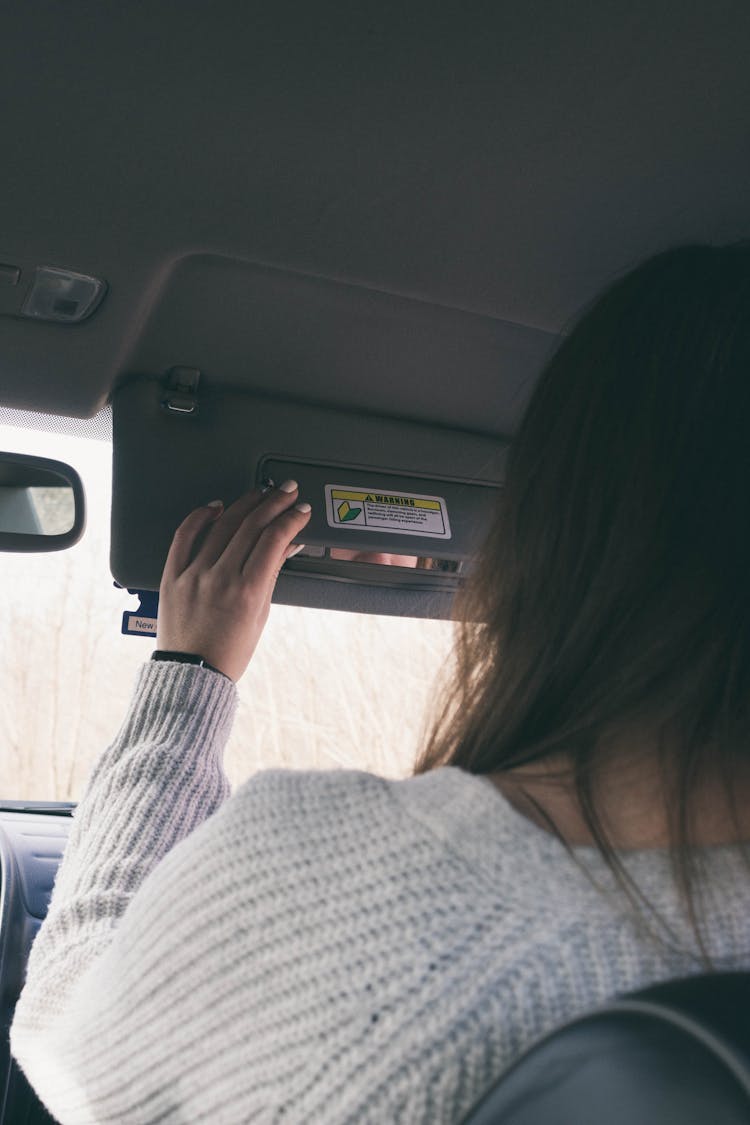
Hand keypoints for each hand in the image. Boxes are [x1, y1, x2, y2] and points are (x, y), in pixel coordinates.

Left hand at [156, 481, 310, 681]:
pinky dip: (200, 516)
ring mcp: (193, 574)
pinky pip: (184, 536)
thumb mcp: (261, 614)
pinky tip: (216, 506)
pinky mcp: (172, 575)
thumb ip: (272, 575)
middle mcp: (219, 578)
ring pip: (222, 524)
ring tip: (259, 493)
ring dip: (244, 503)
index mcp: (247, 591)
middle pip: (251, 525)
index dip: (291, 518)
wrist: (192, 673)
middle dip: (274, 502)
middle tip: (286, 491)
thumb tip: (287, 545)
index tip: (300, 510)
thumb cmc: (229, 651)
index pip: (274, 539)